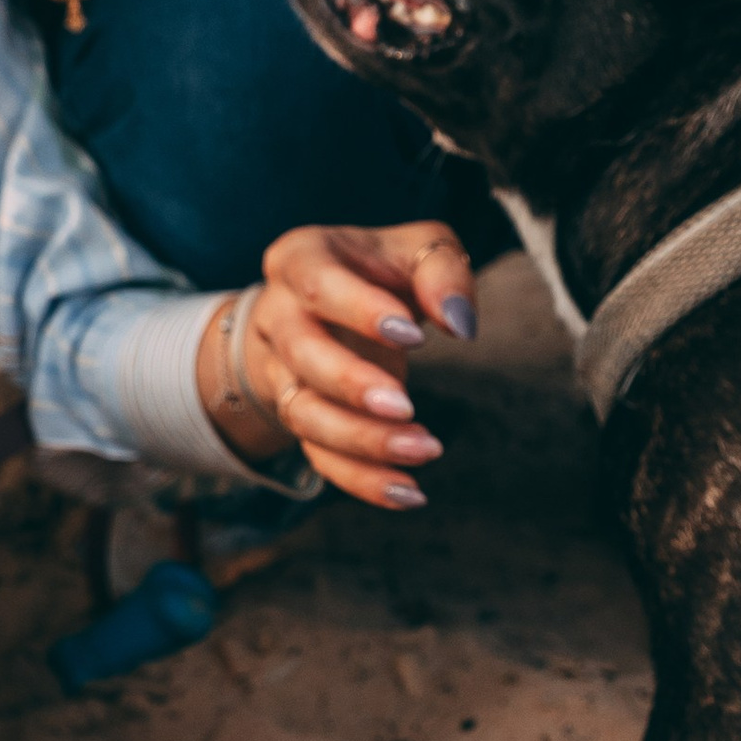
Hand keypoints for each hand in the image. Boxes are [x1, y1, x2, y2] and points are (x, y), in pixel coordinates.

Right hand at [199, 220, 477, 509]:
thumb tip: (461, 324)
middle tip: (405, 406)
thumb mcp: (417, 248)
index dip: (360, 311)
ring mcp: (281, 370)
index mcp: (301, 258)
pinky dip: (361, 481)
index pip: (319, 284)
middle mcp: (279, 314)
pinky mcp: (299, 416)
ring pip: (304, 413)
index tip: (414, 336)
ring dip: (361, 440)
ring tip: (424, 451)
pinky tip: (407, 492)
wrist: (326, 301)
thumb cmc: (380, 269)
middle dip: (351, 385)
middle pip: (301, 354)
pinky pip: (318, 457)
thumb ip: (442, 272)